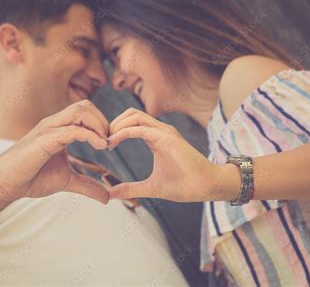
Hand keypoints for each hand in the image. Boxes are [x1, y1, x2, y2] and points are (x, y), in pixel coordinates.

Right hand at [0, 100, 109, 203]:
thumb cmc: (31, 178)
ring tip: (106, 143)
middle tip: (111, 141)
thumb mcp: (67, 180)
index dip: (102, 124)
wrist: (6, 184)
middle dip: (103, 121)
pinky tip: (100, 146)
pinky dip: (90, 135)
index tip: (111, 143)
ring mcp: (48, 129)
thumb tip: (107, 197)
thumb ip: (87, 185)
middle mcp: (54, 123)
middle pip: (85, 105)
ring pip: (79, 111)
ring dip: (98, 124)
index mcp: (58, 128)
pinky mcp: (44, 140)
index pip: (85, 112)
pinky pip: (72, 130)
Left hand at [107, 108, 226, 201]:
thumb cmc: (184, 185)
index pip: (132, 122)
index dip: (115, 129)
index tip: (105, 145)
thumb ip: (130, 188)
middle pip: (131, 113)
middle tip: (103, 140)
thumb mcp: (151, 187)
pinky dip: (125, 132)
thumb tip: (110, 194)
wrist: (206, 187)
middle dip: (113, 123)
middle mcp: (160, 131)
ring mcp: (165, 132)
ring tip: (107, 141)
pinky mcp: (168, 139)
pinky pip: (142, 129)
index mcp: (156, 138)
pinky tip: (114, 141)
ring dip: (117, 125)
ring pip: (135, 116)